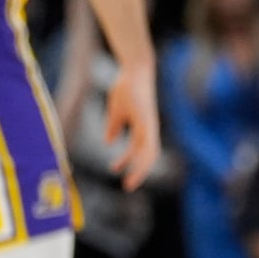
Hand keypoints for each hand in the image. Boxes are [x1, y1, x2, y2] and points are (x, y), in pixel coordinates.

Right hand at [103, 69, 160, 190]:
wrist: (134, 71)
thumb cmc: (126, 89)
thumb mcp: (117, 112)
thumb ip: (114, 127)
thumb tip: (109, 141)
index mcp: (143, 128)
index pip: (142, 152)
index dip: (134, 166)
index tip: (122, 177)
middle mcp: (149, 129)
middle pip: (149, 156)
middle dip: (139, 172)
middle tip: (128, 186)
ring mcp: (149, 124)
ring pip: (149, 152)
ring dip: (140, 169)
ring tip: (129, 183)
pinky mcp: (146, 120)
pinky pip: (145, 141)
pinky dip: (138, 154)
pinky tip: (128, 162)